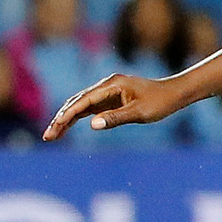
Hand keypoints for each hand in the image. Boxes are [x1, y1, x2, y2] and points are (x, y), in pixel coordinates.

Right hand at [43, 73, 184, 140]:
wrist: (174, 94)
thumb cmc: (160, 102)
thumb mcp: (139, 113)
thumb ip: (116, 118)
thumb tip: (92, 124)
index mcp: (112, 85)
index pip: (83, 101)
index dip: (66, 116)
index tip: (55, 129)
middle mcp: (107, 85)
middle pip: (77, 102)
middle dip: (60, 118)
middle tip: (48, 137)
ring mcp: (108, 91)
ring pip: (80, 105)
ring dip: (66, 119)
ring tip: (52, 136)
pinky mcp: (110, 98)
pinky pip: (89, 108)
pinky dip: (76, 118)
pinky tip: (66, 128)